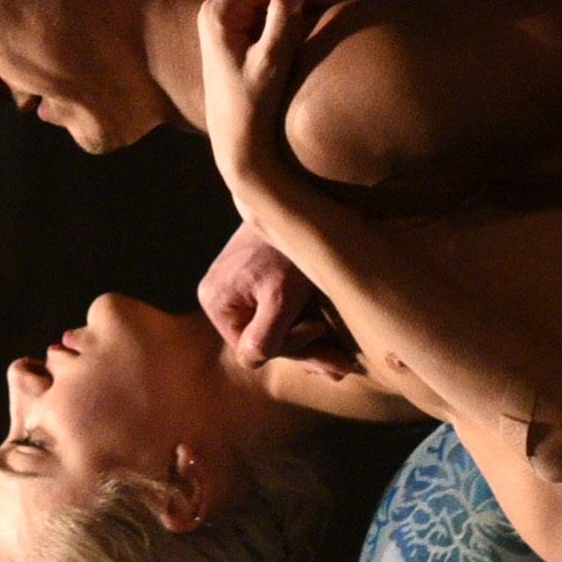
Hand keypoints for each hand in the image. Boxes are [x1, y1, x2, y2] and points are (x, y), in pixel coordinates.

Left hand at [194, 0, 367, 210]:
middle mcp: (220, 6)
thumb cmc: (251, 109)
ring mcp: (229, 16)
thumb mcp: (270, 63)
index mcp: (221, 10)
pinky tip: (329, 10)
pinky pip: (275, 8)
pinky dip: (302, 7)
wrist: (236, 141)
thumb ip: (282, 21)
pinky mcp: (240, 28)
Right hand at [195, 213, 354, 371]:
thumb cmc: (287, 247)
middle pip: (267, 341)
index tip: (322, 330)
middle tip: (344, 365)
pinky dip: (305, 322)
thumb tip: (251, 363)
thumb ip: (265, 336)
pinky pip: (279, 313)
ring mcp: (237, 289)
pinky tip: (330, 334)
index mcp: (216, 302)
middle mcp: (219, 298)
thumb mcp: (280, 295)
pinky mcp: (255, 280)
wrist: (296, 196)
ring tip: (343, 357)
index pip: (254, 350)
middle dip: (308, 350)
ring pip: (277, 329)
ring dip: (311, 341)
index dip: (291, 347)